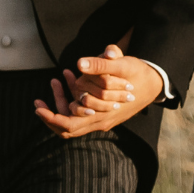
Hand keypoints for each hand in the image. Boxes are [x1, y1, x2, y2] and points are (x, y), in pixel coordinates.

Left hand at [34, 43, 164, 139]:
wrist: (156, 83)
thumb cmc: (139, 74)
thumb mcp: (123, 65)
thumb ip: (102, 64)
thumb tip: (80, 64)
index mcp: (102, 116)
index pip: (68, 125)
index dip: (50, 117)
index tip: (37, 106)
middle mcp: (99, 122)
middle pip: (66, 129)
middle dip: (50, 114)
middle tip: (37, 101)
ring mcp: (101, 119)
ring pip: (72, 120)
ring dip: (61, 103)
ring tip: (56, 81)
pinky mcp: (101, 114)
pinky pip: (80, 112)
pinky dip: (72, 98)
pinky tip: (69, 79)